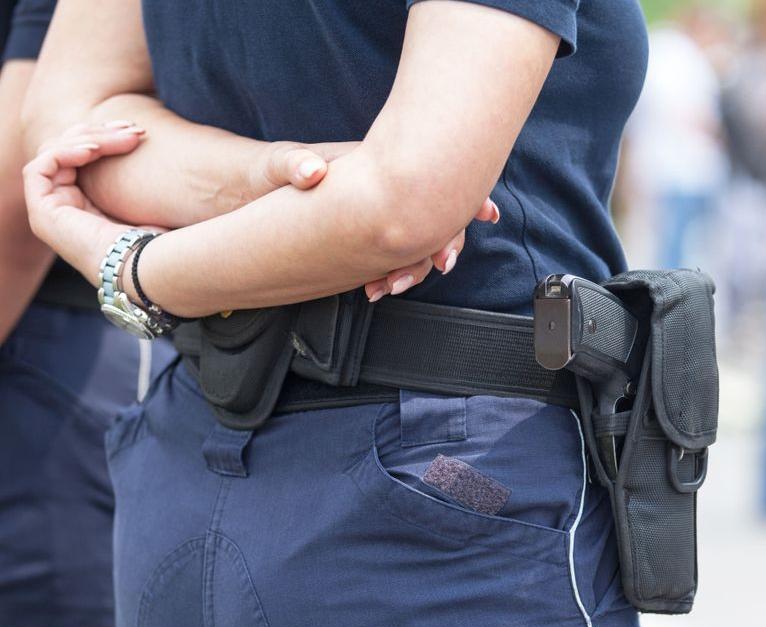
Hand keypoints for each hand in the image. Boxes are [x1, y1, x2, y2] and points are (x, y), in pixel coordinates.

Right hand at [23, 122, 156, 281]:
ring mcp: (50, 212)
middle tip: (134, 128)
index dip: (106, 137)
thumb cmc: (160, 242)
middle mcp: (65, 208)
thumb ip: (140, 176)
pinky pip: (39, 168)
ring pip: (54, 155)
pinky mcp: (40, 213)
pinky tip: (94, 150)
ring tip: (122, 138)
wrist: (150, 269)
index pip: (84, 158)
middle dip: (100, 133)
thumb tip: (149, 140)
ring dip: (87, 139)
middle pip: (68, 152)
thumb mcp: (150, 201)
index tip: (138, 130)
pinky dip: (64, 152)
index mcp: (89, 206)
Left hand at [255, 139, 502, 301]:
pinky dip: (397, 270)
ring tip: (399, 285)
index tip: (483, 211)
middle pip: (432, 210)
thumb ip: (293, 165)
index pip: (425, 176)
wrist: (248, 191)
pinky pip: (394, 251)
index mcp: (369, 166)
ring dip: (418, 263)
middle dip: (447, 238)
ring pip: (416, 236)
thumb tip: (311, 171)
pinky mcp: (364, 231)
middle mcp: (378, 188)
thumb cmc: (265, 173)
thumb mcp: (274, 166)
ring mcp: (374, 210)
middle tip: (443, 263)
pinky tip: (385, 288)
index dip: (459, 194)